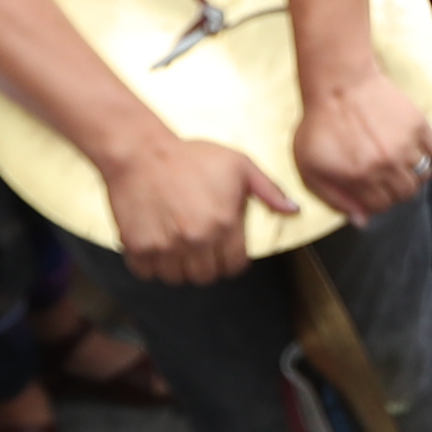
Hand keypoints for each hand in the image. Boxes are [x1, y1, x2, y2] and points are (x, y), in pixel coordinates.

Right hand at [101, 132, 296, 285]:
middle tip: (199, 246)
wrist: (140, 152)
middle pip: (206, 277)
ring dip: (179, 268)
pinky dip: (151, 266)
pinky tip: (157, 246)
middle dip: (206, 265)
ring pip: (177, 279)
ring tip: (178, 246)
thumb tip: (293, 210)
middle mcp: (196, 240)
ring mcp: (165, 246)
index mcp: (224, 224)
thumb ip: (269, 191)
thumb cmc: (190, 157)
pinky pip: (147, 273)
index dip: (231, 260)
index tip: (224, 251)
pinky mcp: (138, 246)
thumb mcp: (239, 165)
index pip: (234, 267)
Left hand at [291, 67, 431, 222]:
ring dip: (413, 173)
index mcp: (358, 177)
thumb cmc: (320, 123)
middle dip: (395, 190)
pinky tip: (413, 148)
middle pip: (406, 193)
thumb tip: (361, 220)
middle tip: (385, 176)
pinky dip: (429, 153)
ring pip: (424, 175)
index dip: (375, 201)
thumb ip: (333, 198)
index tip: (372, 190)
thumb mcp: (309, 166)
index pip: (381, 206)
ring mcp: (405, 145)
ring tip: (400, 162)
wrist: (338, 82)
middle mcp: (385, 164)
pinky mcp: (418, 125)